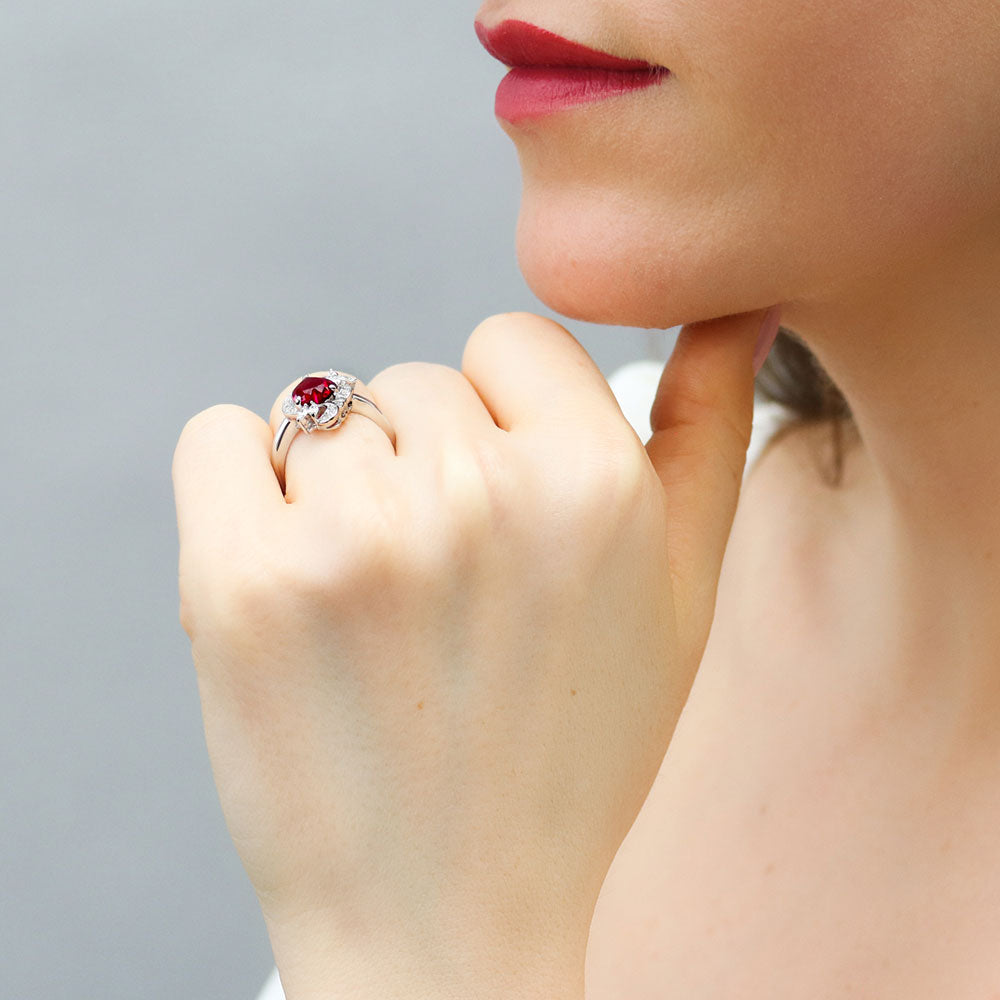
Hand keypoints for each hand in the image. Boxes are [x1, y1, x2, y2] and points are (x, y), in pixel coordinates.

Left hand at [171, 309, 773, 999]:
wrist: (447, 917)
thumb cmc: (570, 754)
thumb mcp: (683, 594)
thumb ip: (709, 430)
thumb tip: (734, 306)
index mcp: (596, 486)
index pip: (512, 341)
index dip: (501, 420)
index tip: (498, 504)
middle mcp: (477, 497)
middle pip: (414, 384)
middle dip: (422, 468)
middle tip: (438, 591)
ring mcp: (352, 537)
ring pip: (322, 413)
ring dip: (336, 490)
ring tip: (369, 608)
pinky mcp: (239, 580)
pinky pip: (220, 437)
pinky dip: (238, 485)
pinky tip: (283, 573)